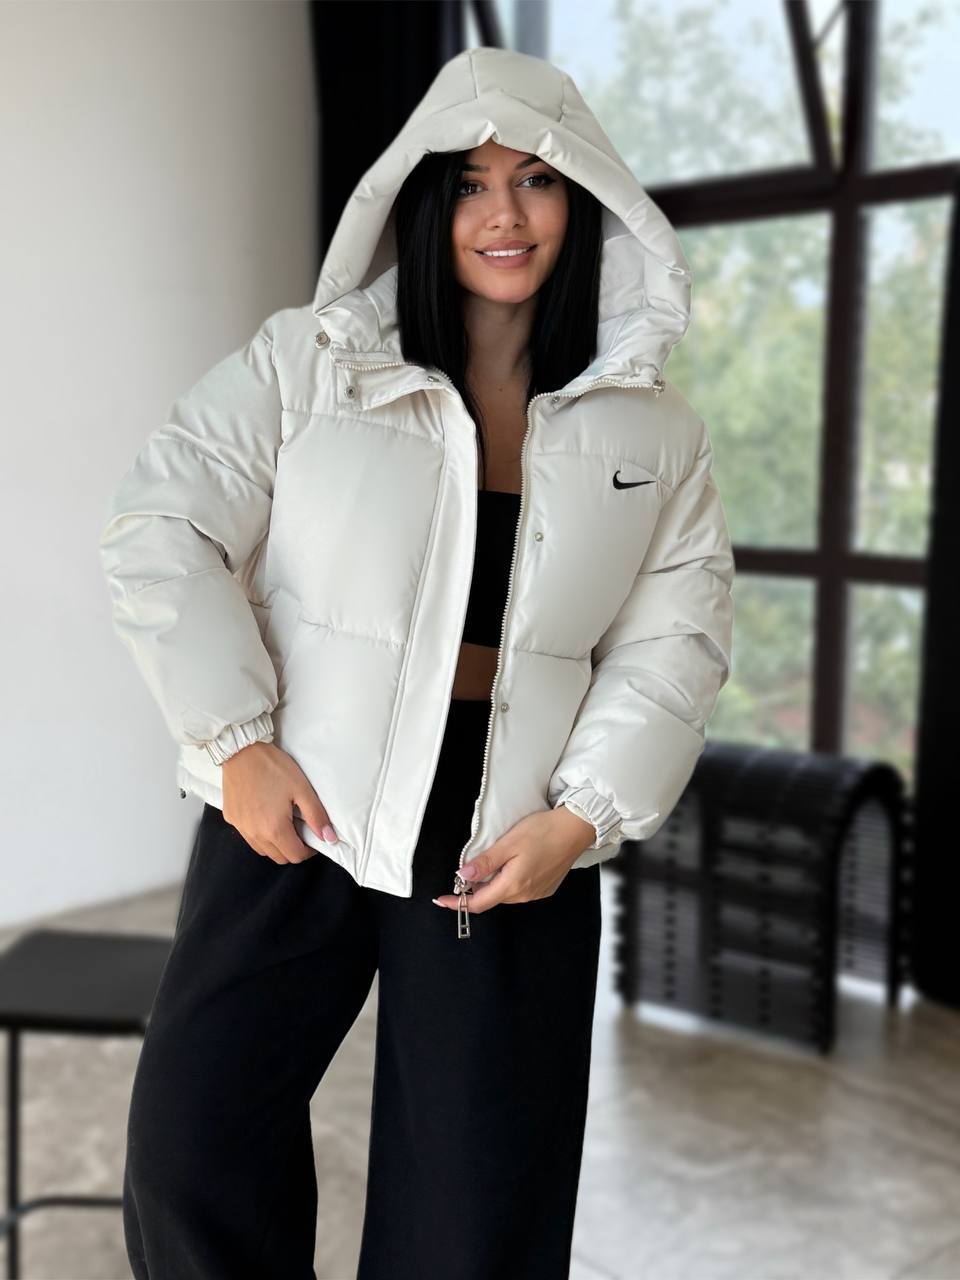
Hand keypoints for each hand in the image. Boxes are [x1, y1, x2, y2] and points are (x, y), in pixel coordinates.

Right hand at [220, 740, 337, 864]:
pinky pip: (248, 836)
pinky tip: (265, 815)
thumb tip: (329, 838)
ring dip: (276, 844)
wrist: (242, 750)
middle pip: (279, 857)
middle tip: (299, 829)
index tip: (312, 839)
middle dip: (293, 849)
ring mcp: (241, 827)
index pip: (295, 856)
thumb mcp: (302, 789)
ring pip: (263, 850)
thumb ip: (316, 816)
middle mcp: (255, 833)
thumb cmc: (272, 767)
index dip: (308, 851)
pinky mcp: (231, 818)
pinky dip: (259, 834)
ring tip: (283, 822)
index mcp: (274, 829)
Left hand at [432, 806, 595, 914]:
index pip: (478, 903)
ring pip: (505, 894)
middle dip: (474, 890)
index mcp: (513, 885)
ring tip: (489, 865)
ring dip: (492, 884)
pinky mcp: (545, 888)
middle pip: (491, 898)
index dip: (457, 903)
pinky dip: (508, 882)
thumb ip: (485, 863)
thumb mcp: (508, 843)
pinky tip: (510, 866)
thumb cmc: (543, 831)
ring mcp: (537, 893)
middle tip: (463, 873)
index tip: (442, 900)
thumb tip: (462, 876)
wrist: (576, 829)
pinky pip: (519, 890)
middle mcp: (525, 894)